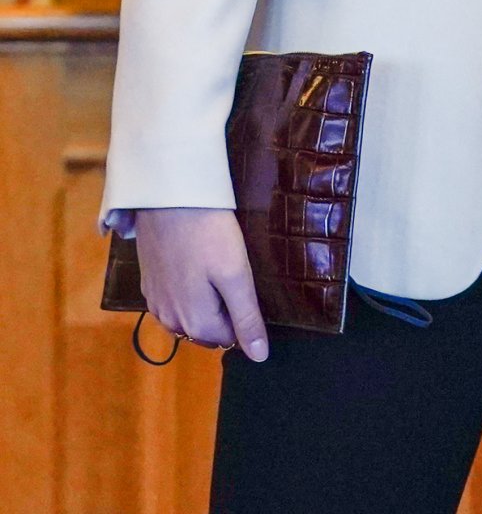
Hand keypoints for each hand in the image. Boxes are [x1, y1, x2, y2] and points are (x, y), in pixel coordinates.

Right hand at [135, 208, 269, 360]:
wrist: (167, 198)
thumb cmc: (208, 234)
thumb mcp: (235, 274)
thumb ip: (246, 318)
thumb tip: (260, 357)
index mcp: (195, 324)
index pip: (230, 338)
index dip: (243, 314)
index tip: (246, 285)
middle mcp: (171, 321)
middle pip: (208, 330)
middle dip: (223, 312)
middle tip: (232, 274)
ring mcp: (155, 303)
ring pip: (189, 317)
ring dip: (204, 303)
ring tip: (214, 268)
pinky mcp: (148, 284)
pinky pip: (173, 300)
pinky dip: (186, 291)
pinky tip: (194, 265)